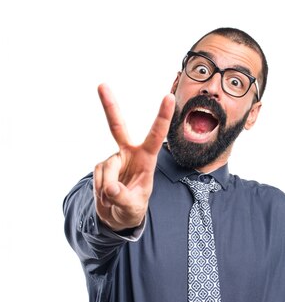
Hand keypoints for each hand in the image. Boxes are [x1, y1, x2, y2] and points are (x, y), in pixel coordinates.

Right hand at [94, 84, 175, 230]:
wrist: (116, 216)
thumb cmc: (132, 209)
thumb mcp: (133, 208)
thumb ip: (123, 198)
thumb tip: (110, 188)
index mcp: (146, 160)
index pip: (155, 136)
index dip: (162, 117)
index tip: (168, 97)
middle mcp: (129, 154)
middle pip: (118, 127)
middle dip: (109, 106)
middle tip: (101, 85)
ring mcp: (113, 159)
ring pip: (106, 169)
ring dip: (108, 188)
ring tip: (115, 199)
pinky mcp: (100, 166)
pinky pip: (97, 177)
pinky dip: (100, 190)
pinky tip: (107, 195)